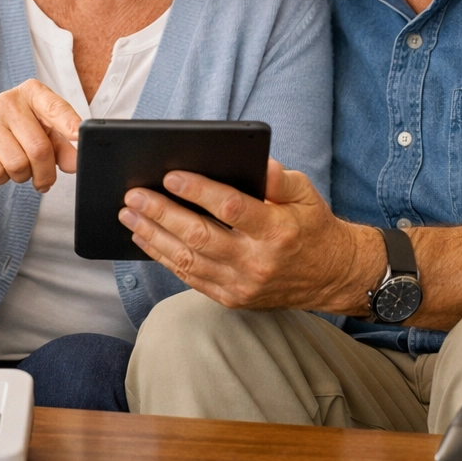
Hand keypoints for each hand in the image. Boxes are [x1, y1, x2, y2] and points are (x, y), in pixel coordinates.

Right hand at [0, 78, 80, 191]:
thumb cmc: (17, 136)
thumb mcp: (44, 135)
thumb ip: (63, 148)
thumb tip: (75, 164)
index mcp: (33, 93)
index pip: (54, 107)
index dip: (68, 122)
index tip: (78, 134)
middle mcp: (8, 100)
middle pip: (39, 148)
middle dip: (45, 173)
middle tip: (44, 181)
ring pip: (17, 164)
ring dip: (22, 176)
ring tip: (18, 168)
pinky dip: (2, 179)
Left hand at [118, 159, 382, 312]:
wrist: (332, 276)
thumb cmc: (313, 226)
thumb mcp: (306, 193)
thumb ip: (278, 178)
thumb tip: (254, 161)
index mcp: (277, 230)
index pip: (231, 209)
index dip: (198, 191)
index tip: (171, 175)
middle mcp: (257, 262)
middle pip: (199, 237)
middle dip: (161, 213)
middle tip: (134, 195)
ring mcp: (242, 285)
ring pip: (187, 260)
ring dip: (153, 236)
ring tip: (129, 215)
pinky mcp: (232, 299)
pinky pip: (190, 278)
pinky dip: (163, 258)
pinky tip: (146, 239)